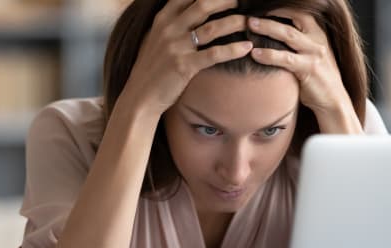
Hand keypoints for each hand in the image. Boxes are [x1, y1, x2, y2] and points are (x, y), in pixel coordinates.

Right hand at [115, 0, 252, 122]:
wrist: (140, 96)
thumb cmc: (151, 69)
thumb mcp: (155, 39)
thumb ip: (170, 24)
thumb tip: (186, 13)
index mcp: (162, 19)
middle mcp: (169, 29)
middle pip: (203, 5)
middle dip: (226, 0)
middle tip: (243, 1)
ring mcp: (176, 47)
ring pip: (212, 28)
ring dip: (235, 22)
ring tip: (250, 22)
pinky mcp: (184, 66)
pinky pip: (214, 54)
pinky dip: (233, 49)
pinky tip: (247, 47)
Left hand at [247, 9, 362, 133]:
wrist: (334, 101)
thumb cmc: (318, 80)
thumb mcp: (310, 56)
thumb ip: (296, 45)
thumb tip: (271, 37)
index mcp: (318, 34)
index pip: (300, 12)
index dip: (281, 8)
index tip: (262, 7)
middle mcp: (318, 40)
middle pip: (293, 19)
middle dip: (271, 14)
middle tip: (250, 15)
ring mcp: (315, 54)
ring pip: (288, 35)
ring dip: (267, 28)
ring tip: (250, 26)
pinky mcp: (309, 69)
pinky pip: (286, 59)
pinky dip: (269, 55)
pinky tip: (255, 54)